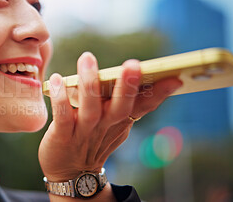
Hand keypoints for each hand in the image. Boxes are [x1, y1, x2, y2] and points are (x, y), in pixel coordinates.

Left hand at [38, 52, 181, 182]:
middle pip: (120, 107)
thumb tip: (139, 75)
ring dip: (89, 84)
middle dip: (127, 87)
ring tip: (88, 59)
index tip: (175, 78)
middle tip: (133, 65)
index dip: (159, 94)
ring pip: (90, 108)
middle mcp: (104, 126)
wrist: (69, 174)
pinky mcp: (62, 136)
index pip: (142, 107)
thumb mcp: (113, 124)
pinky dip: (60, 99)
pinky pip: (63, 117)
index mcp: (119, 121)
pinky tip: (57, 80)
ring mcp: (83, 132)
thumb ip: (125, 103)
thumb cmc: (91, 141)